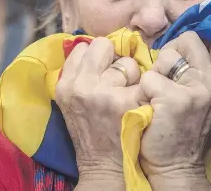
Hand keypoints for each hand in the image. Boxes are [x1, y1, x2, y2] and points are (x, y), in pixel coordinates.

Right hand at [55, 37, 141, 181]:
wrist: (105, 165)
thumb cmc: (91, 129)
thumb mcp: (71, 100)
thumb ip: (79, 72)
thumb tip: (95, 45)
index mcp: (65, 84)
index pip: (83, 47)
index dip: (96, 57)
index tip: (101, 70)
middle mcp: (81, 86)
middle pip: (103, 44)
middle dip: (113, 57)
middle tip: (116, 79)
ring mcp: (105, 93)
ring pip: (127, 61)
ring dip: (131, 74)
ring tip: (126, 94)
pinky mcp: (127, 101)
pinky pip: (144, 77)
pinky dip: (144, 88)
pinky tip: (138, 102)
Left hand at [139, 31, 210, 179]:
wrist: (176, 168)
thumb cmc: (184, 131)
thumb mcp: (205, 101)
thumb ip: (201, 74)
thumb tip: (184, 45)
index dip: (191, 44)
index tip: (179, 57)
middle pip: (189, 39)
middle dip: (171, 50)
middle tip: (164, 72)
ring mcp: (196, 90)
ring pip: (166, 55)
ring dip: (155, 72)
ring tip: (156, 94)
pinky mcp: (174, 99)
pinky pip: (148, 77)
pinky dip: (142, 90)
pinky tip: (148, 106)